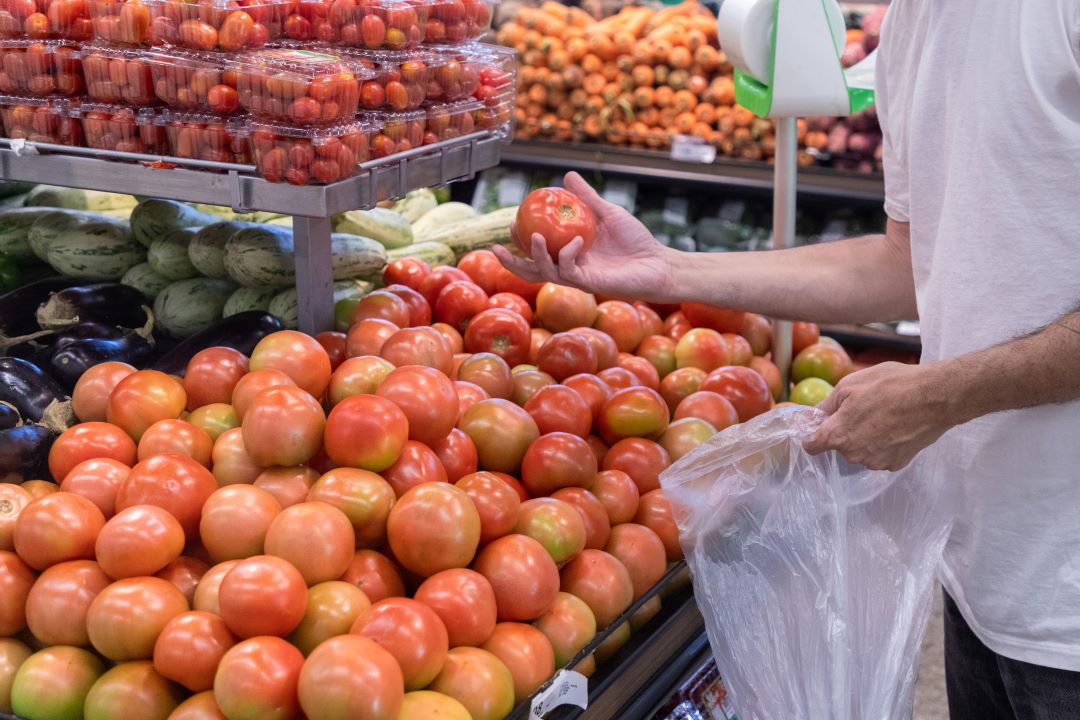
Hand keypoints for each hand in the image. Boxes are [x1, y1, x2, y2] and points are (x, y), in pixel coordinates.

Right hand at [492, 172, 677, 302]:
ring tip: (536, 239)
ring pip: (546, 273)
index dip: (520, 241)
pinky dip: (569, 256)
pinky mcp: (590, 284)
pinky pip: (571, 271)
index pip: (537, 249)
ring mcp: (579, 277)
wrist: (657, 262)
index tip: (513, 223)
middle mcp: (569, 267)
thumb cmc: (635, 240)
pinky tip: (575, 243)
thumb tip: (567, 176)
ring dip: (537, 257)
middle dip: (511, 261)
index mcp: (568, 252)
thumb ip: (586, 198)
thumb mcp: (607, 212)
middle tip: (499, 246)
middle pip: (531, 269)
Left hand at [803, 362, 952, 470]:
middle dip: (845, 429)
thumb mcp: (850, 385)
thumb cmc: (891, 386)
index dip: (813, 434)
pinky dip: (884, 444)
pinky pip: (880, 454)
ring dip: (865, 437)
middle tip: (862, 408)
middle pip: (839, 446)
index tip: (820, 425)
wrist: (935, 397)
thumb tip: (813, 416)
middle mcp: (854, 455)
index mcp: (838, 436)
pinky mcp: (896, 464)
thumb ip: (827, 405)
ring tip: (883, 415)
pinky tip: (896, 426)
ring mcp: (876, 462)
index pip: (811, 445)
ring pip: (861, 450)